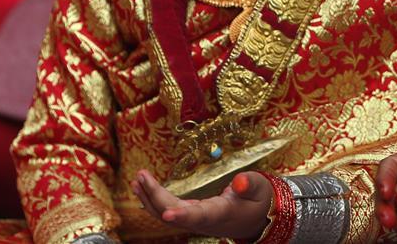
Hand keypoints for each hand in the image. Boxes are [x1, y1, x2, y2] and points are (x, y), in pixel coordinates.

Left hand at [131, 170, 270, 239]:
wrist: (258, 219)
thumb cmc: (259, 201)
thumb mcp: (259, 188)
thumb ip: (249, 184)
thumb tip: (238, 181)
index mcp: (220, 214)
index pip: (198, 216)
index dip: (182, 216)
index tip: (167, 214)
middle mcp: (204, 221)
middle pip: (174, 213)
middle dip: (155, 196)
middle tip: (142, 175)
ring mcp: (196, 220)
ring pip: (167, 214)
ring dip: (150, 199)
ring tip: (137, 181)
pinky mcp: (192, 215)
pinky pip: (169, 211)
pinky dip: (154, 200)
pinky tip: (144, 189)